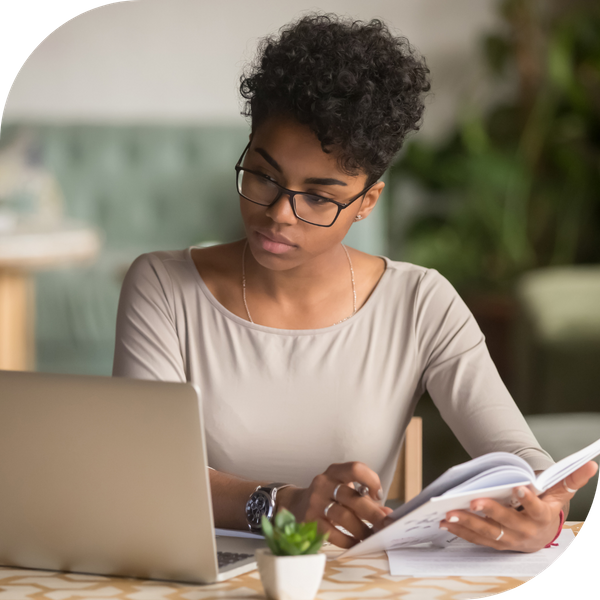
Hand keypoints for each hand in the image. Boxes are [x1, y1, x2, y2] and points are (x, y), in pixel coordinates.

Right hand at [277, 462, 392, 548]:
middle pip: (352, 497)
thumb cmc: (328, 496)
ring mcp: (315, 502)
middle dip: (372, 513)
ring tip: (371, 537)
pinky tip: (356, 543)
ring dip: (361, 529)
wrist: (296, 504)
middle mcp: (324, 483)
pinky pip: (332, 533)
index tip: (378, 495)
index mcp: (335, 472)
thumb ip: (365, 499)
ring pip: (343, 516)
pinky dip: (347, 540)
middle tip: (386, 525)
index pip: (355, 469)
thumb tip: (387, 514)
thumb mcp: (344, 490)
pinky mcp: (310, 521)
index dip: (371, 480)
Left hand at [439, 461, 597, 551]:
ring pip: (487, 533)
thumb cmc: (548, 507)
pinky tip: (446, 521)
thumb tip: (591, 464)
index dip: (528, 498)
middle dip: (490, 512)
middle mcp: (525, 532)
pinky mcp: (495, 543)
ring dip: (468, 523)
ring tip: (450, 512)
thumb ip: (571, 479)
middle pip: (506, 522)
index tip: (519, 487)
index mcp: (542, 517)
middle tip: (474, 500)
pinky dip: (461, 531)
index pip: (536, 508)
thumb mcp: (560, 493)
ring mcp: (509, 540)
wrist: (543, 534)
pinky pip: (477, 539)